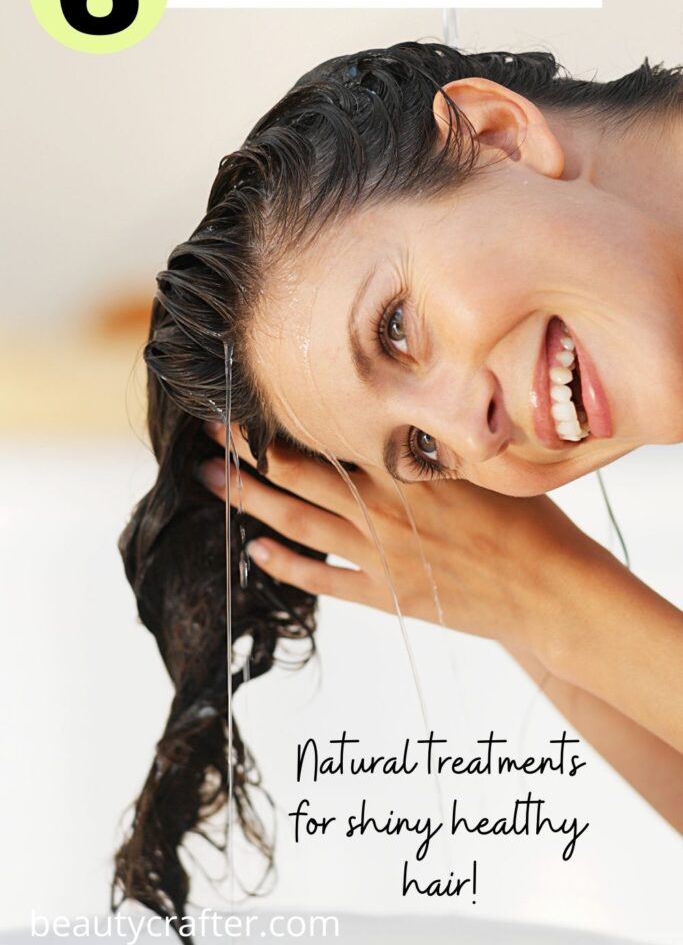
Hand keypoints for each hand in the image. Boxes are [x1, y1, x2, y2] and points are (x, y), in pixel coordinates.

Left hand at [199, 424, 608, 664]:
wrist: (549, 591)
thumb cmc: (527, 519)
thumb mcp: (483, 463)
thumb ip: (434, 441)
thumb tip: (405, 405)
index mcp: (406, 470)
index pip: (329, 437)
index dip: (284, 421)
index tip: (249, 399)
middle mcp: (383, 509)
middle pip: (299, 476)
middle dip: (248, 452)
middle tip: (207, 430)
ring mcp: (380, 555)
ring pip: (299, 523)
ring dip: (250, 503)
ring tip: (211, 482)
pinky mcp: (385, 594)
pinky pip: (324, 579)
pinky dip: (287, 565)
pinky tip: (255, 551)